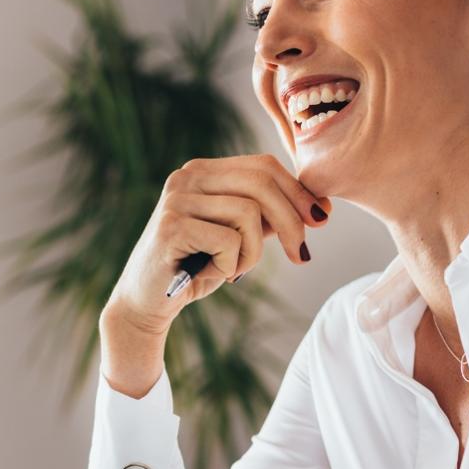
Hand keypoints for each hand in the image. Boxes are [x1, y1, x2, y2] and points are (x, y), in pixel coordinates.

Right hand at [102, 154, 330, 340]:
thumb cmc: (194, 267)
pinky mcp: (171, 226)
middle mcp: (186, 176)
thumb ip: (266, 216)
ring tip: (234, 269)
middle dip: (292, 220)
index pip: (263, 166)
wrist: (147, 302)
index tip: (321, 219)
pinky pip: (229, 241)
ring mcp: (176, 199)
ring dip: (253, 252)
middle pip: (261, 183)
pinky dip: (231, 264)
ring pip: (249, 213)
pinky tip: (212, 273)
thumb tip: (318, 207)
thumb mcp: (237, 236)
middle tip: (301, 255)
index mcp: (203, 171)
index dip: (298, 192)